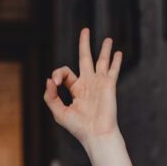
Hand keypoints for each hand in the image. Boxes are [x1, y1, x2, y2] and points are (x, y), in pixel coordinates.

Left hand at [43, 28, 122, 148]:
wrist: (96, 134)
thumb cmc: (78, 127)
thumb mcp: (59, 112)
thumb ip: (50, 97)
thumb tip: (49, 80)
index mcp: (76, 90)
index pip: (65, 73)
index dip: (57, 74)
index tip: (55, 83)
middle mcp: (88, 84)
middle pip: (85, 58)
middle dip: (84, 44)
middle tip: (85, 30)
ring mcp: (99, 84)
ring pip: (101, 61)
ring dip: (104, 50)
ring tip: (107, 39)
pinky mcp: (109, 85)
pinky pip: (113, 70)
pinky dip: (115, 61)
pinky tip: (117, 53)